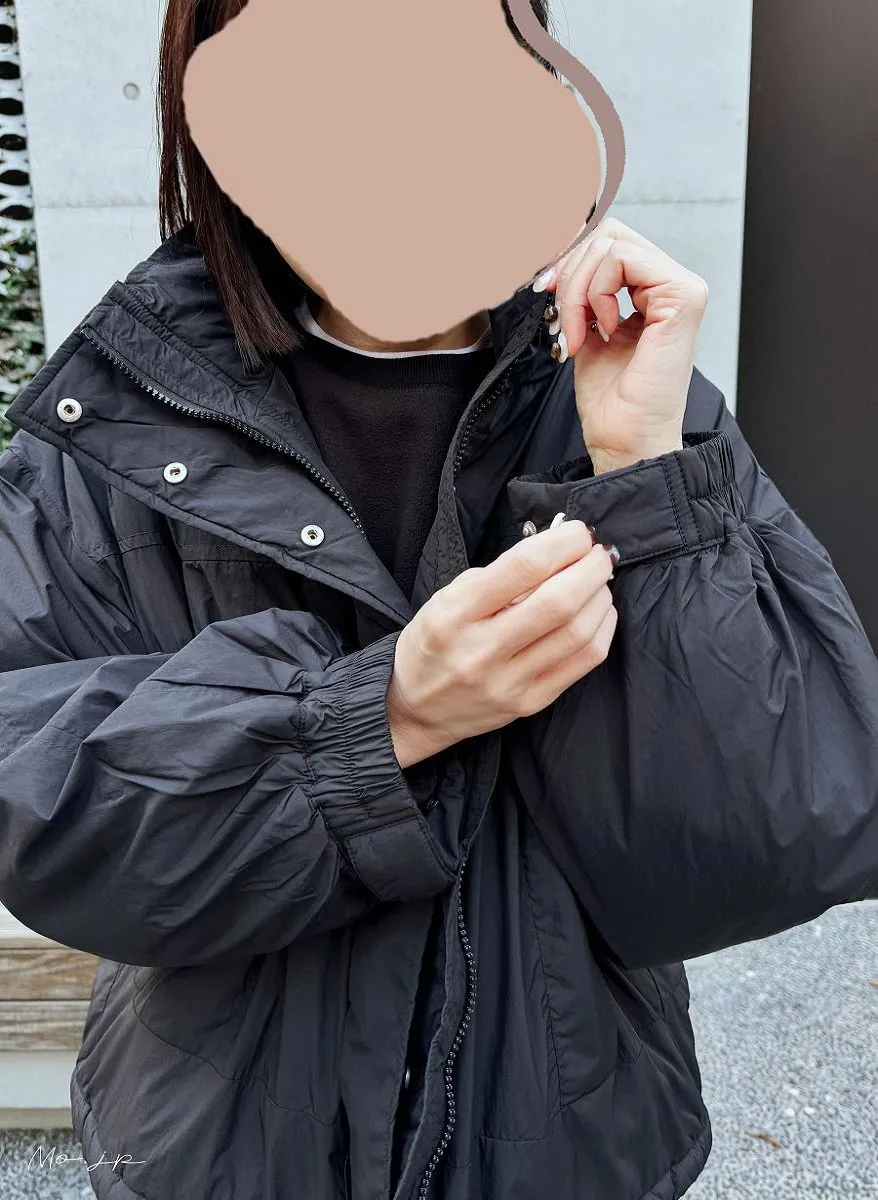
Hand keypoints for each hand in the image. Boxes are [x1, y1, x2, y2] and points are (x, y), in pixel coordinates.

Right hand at [387, 522, 616, 767]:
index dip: (561, 543)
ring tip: (599, 581)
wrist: (416, 709)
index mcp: (454, 614)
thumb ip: (497, 578)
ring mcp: (509, 682)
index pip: (522, 568)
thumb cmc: (433, 643)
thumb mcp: (446, 598)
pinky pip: (583, 662)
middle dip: (590, 569)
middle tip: (598, 554)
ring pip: (577, 633)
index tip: (577, 533)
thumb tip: (556, 555)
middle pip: (558, 602)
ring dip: (600, 597)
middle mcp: (481, 650)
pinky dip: (602, 629)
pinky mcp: (530, 703)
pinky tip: (600, 612)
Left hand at [535, 217, 708, 472]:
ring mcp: (681, 288)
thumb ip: (579, 289)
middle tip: (560, 316)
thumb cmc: (608, 399)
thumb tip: (553, 256)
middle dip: (570, 271)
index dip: (568, 258)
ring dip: (577, 288)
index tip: (545, 291)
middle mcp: (670, 284)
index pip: (607, 241)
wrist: (622, 437)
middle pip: (609, 233)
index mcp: (651, 290)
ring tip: (578, 331)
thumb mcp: (583, 326)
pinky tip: (601, 328)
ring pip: (611, 244)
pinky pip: (622, 260)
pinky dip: (595, 291)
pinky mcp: (683, 296)